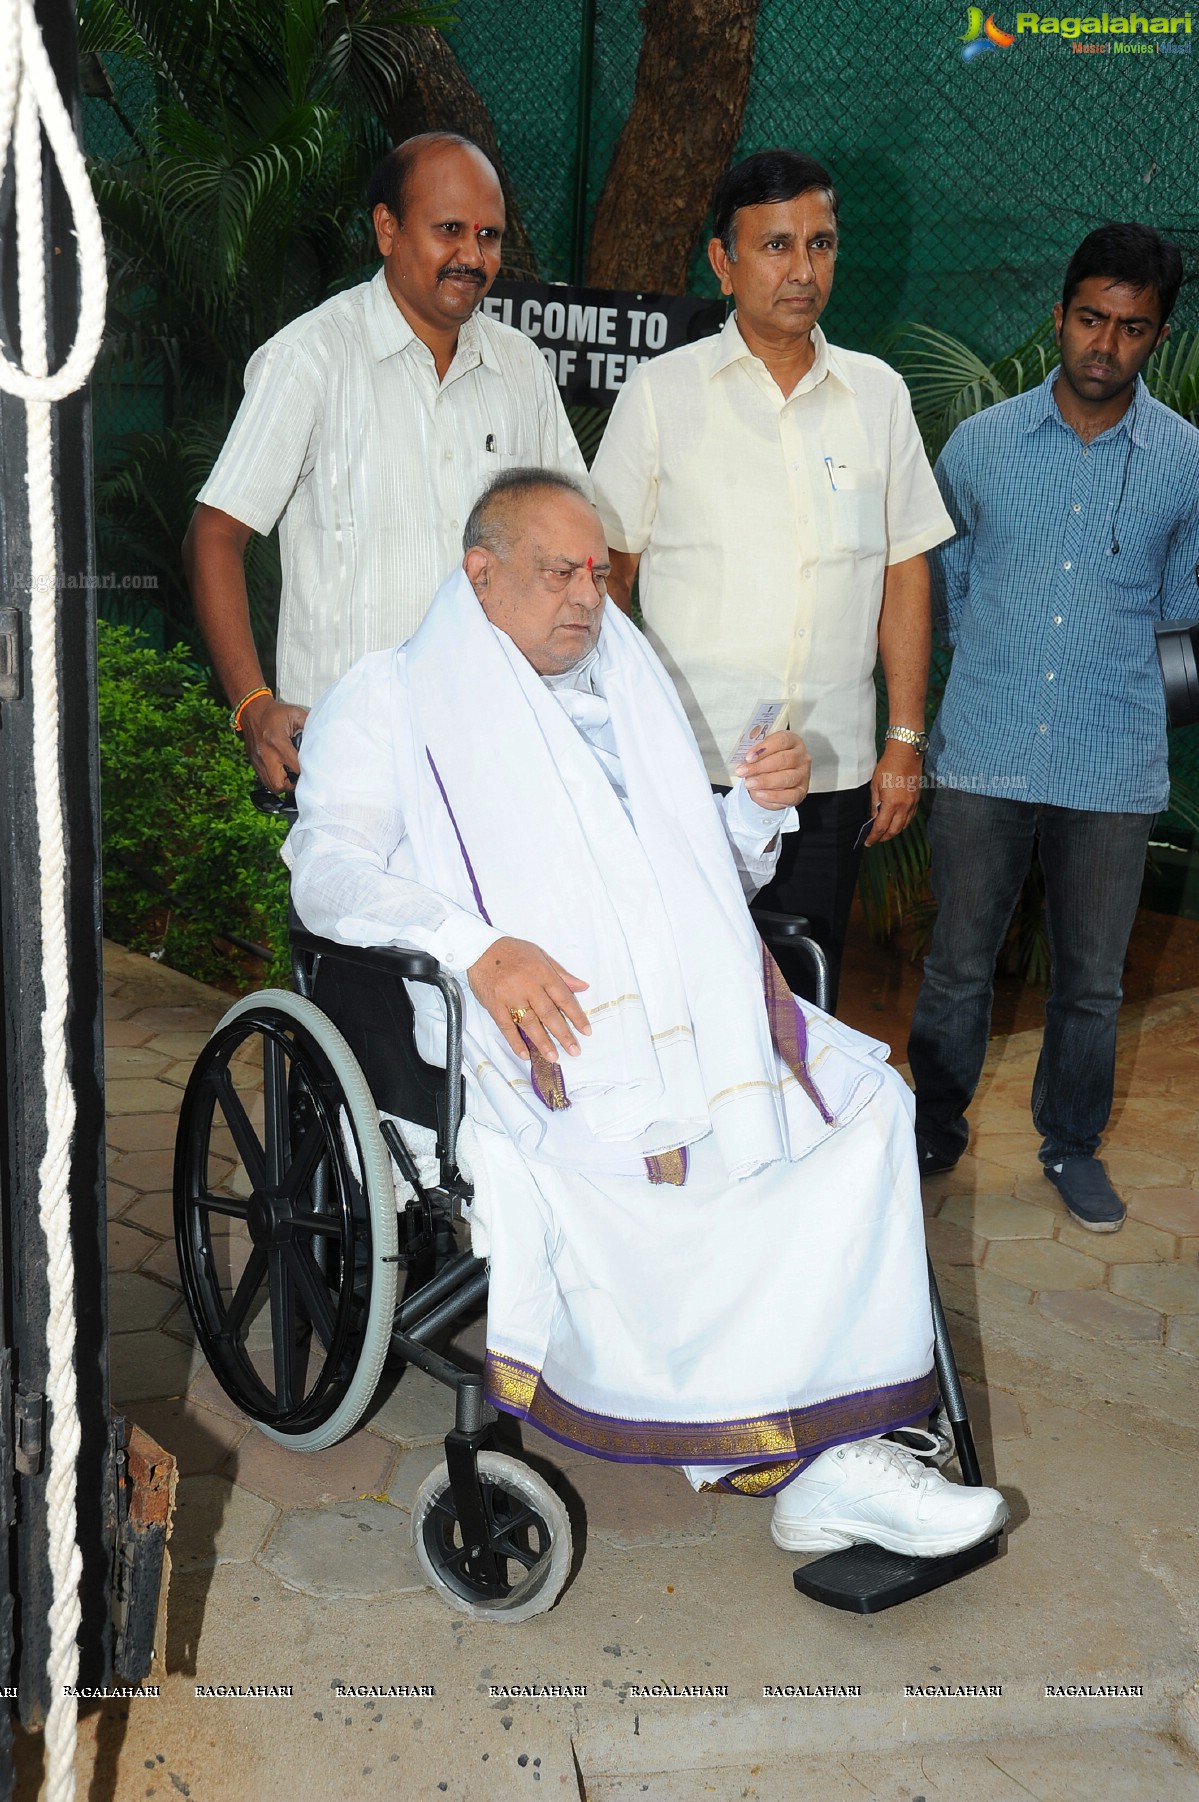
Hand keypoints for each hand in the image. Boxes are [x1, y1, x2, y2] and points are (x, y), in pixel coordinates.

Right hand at [239, 694, 309, 790]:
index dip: (306, 772)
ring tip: (291, 776)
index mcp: (277, 742)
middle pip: (279, 784)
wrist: (252, 711)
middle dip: (292, 785)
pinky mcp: (254, 763)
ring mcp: (258, 761)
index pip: (295, 767)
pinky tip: (282, 772)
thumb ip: (310, 726)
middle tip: (300, 778)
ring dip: (283, 784)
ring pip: (270, 786)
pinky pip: (264, 780)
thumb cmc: (273, 713)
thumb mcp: (295, 714)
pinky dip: (274, 780)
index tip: (312, 770)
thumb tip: (323, 737)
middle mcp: (266, 754)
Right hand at [467, 936, 591, 1062]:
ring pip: (529, 1023)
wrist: (479, 949)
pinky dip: (515, 1042)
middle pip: (549, 1014)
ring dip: (542, 1042)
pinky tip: (525, 1053)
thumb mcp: (540, 955)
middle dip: (563, 1034)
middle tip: (574, 1051)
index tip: (586, 1031)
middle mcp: (528, 985)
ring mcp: (509, 997)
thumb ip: (561, 974)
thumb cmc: (512, 951)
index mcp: (542, 973)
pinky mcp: (494, 1005)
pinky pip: (506, 1027)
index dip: (576, 1016)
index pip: (564, 997)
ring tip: (553, 1057)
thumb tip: (582, 987)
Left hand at [734, 729, 810, 809]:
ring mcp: (803, 775)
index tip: (748, 757)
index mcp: (793, 741)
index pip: (781, 741)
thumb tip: (745, 760)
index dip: (764, 749)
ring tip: (749, 783)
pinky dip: (772, 796)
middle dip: (760, 767)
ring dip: (765, 781)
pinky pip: (789, 795)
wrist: (773, 781)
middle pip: (783, 759)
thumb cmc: (768, 762)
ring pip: (787, 778)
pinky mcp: (801, 792)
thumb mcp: (761, 753)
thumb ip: (756, 753)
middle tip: (743, 772)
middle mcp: (801, 757)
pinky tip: (759, 793)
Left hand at [866, 741, 924, 843]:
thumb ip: (874, 805)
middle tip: (875, 839)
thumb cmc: (888, 767)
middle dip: (884, 837)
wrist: (906, 754)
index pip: (881, 827)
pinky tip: (895, 822)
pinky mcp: (917, 800)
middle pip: (894, 830)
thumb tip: (873, 818)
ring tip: (884, 832)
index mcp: (891, 803)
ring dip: (894, 831)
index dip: (874, 837)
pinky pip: (910, 817)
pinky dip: (902, 823)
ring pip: (904, 825)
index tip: (868, 842)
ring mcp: (912, 804)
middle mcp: (904, 806)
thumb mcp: (875, 786)